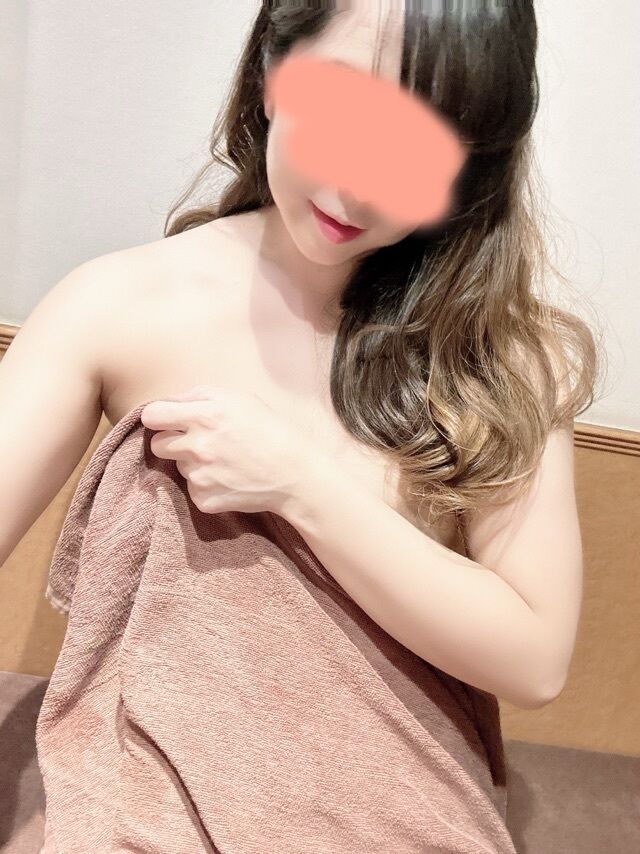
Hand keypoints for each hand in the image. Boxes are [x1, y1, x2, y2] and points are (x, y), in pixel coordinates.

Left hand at [140, 385, 313, 515]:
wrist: (295, 475)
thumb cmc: (271, 431)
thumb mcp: (241, 399)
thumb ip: (201, 395)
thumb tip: (172, 401)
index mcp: (205, 415)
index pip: (153, 415)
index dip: (159, 418)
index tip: (167, 421)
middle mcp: (198, 445)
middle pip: (157, 444)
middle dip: (172, 442)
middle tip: (197, 442)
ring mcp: (200, 475)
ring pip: (177, 466)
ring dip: (192, 463)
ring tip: (223, 460)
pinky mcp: (205, 499)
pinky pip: (192, 488)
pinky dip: (206, 484)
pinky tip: (228, 478)